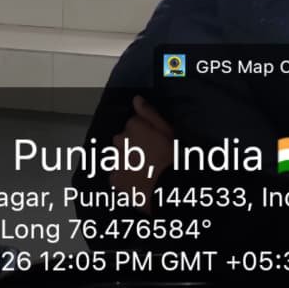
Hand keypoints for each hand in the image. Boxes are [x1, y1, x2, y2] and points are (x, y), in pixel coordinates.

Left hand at [110, 95, 174, 210]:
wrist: (171, 188)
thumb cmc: (173, 156)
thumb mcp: (167, 130)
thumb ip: (149, 113)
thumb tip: (136, 99)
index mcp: (133, 125)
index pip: (133, 125)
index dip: (144, 135)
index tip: (153, 144)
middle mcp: (120, 139)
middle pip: (124, 141)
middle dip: (133, 147)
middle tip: (149, 159)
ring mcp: (116, 160)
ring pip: (120, 158)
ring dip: (128, 162)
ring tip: (145, 173)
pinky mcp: (115, 179)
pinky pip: (117, 177)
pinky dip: (124, 179)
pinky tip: (137, 183)